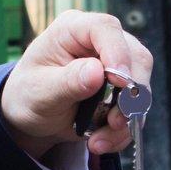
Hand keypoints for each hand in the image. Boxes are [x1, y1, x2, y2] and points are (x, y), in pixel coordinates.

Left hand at [0, 10, 152, 157]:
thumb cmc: (29, 94)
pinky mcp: (124, 88)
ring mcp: (115, 64)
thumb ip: (68, 82)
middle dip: (129, 96)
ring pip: (141, 88)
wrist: (33, 117)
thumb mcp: (40, 91)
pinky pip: (136, 109)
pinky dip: (122, 131)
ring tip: (96, 141)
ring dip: (124, 120)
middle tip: (113, 123)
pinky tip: (99, 140)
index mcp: (73, 29)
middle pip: (135, 58)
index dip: (118, 53)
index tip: (120, 82)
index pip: (106, 28)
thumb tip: (97, 72)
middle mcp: (100, 42)